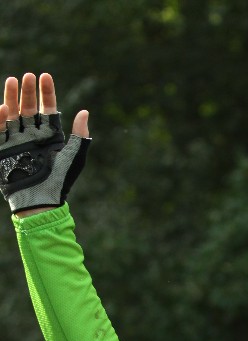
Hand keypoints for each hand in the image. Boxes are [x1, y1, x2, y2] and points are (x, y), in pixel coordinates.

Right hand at [0, 72, 89, 214]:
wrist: (41, 201)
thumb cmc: (60, 182)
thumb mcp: (73, 158)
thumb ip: (79, 136)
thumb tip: (84, 112)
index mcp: (50, 136)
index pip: (47, 109)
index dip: (46, 92)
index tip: (45, 75)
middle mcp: (32, 136)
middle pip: (28, 108)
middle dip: (28, 92)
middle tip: (27, 76)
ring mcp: (17, 141)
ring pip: (13, 114)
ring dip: (12, 97)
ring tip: (12, 81)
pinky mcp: (4, 149)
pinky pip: (0, 129)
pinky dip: (0, 119)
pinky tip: (3, 107)